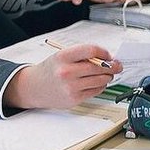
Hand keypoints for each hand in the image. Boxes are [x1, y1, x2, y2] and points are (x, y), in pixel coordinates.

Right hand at [5, 44, 120, 109]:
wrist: (34, 87)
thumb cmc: (51, 70)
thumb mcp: (62, 56)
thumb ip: (83, 55)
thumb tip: (108, 58)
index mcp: (63, 57)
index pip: (91, 51)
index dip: (104, 53)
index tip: (109, 55)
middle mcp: (66, 72)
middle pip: (99, 67)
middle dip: (112, 66)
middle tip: (116, 66)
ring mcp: (71, 86)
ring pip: (101, 80)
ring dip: (107, 77)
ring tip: (106, 74)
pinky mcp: (75, 98)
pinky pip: (96, 90)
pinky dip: (100, 86)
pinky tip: (96, 83)